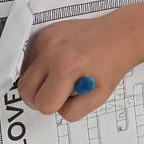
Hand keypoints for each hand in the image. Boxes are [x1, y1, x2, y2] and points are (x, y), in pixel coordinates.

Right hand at [18, 8, 140, 120]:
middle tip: (55, 95)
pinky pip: (29, 59)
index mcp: (66, 68)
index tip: (65, 100)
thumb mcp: (99, 96)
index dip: (55, 107)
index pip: (44, 103)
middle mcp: (51, 51)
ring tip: (57, 79)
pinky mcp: (44, 33)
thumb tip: (56, 108)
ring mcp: (46, 39)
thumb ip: (74, 110)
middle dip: (39, 98)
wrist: (119, 34)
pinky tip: (56, 65)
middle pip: (25, 89)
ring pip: (24, 74)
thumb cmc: (112, 62)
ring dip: (37, 83)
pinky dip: (38, 67)